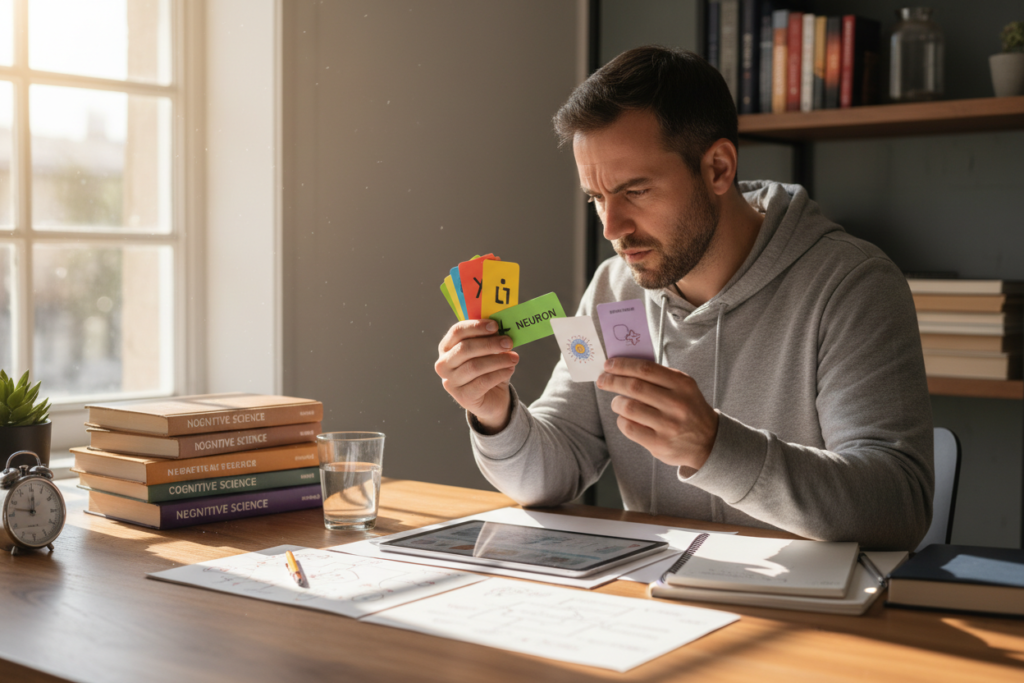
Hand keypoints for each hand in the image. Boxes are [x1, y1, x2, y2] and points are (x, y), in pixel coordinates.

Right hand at [435, 320, 518, 433]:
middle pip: (465, 348)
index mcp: (447, 347)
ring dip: (498, 360)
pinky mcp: (463, 397)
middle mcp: (443, 364)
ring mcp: (451, 382)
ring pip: (474, 366)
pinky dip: (499, 374)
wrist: (492, 398)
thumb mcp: (487, 351)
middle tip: (508, 342)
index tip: (495, 326)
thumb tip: (501, 330)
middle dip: (489, 344)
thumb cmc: (487, 369)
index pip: (457, 332)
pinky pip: (483, 382)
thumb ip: (489, 339)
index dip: (476, 327)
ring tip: (514, 358)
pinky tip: (510, 369)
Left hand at [596, 357, 718, 471]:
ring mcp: (668, 425)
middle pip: (634, 387)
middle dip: (612, 381)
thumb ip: (659, 376)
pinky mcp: (659, 444)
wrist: (709, 442)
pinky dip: (622, 420)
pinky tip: (625, 418)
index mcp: (682, 385)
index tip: (608, 365)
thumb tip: (624, 365)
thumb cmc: (689, 409)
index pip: (645, 369)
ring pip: (628, 407)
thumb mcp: (683, 388)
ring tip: (617, 403)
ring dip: (616, 403)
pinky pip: (629, 427)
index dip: (623, 365)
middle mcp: (677, 404)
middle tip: (602, 381)